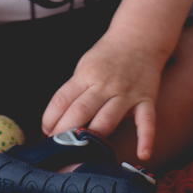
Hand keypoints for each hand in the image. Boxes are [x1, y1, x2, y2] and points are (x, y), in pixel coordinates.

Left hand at [41, 35, 162, 159]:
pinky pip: (146, 121)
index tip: (45, 131)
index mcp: (86, 75)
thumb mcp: (85, 66)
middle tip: (57, 146)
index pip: (63, 99)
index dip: (51, 118)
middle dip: (65, 130)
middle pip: (81, 111)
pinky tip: (143, 154)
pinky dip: (146, 138)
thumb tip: (58, 117)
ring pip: (107, 119)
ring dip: (93, 137)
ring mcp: (127, 93)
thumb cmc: (107, 56)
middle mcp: (105, 84)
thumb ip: (75, 90)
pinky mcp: (146, 100)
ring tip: (81, 152)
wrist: (139, 38)